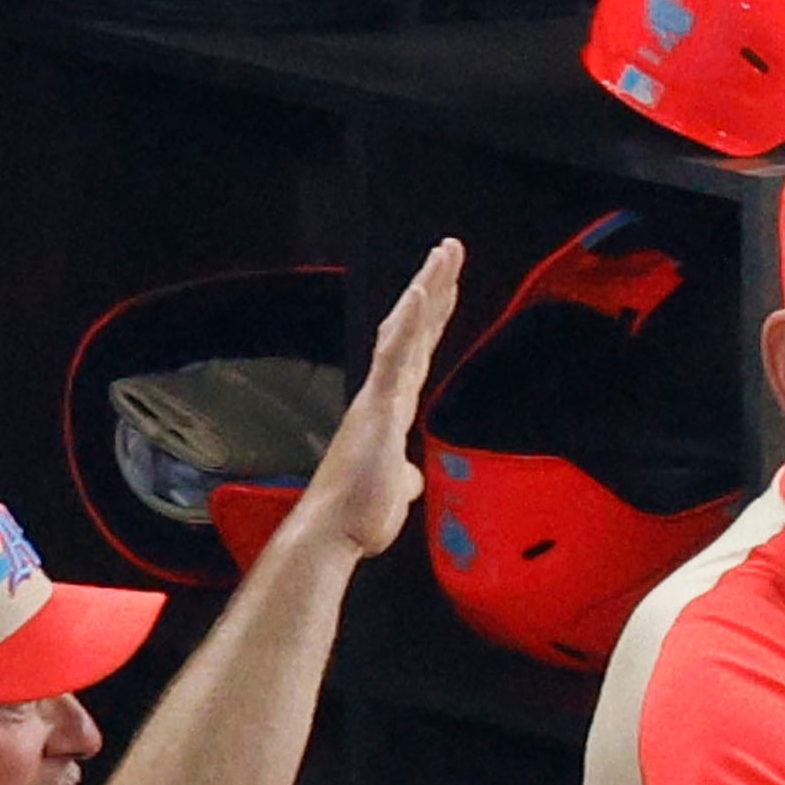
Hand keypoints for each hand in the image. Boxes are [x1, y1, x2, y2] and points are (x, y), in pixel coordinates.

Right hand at [295, 239, 464, 557]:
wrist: (335, 536)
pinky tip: (422, 291)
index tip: (445, 283)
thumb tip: (410, 479)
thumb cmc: (358, 517)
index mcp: (390, 408)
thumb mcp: (395, 492)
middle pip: (413, 328)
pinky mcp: (377, 408)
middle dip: (433, 286)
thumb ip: (403, 477)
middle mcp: (383, 394)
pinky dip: (408, 322)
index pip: (416, 351)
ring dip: (426, 289)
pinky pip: (394, 356)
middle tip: (449, 248)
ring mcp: (379, 397)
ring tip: (443, 252)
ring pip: (405, 330)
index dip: (431, 316)